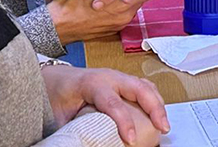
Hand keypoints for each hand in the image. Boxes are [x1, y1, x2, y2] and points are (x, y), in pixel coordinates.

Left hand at [42, 64, 167, 145]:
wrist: (54, 79)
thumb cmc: (57, 96)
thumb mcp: (60, 116)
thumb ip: (73, 130)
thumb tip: (81, 144)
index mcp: (93, 84)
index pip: (113, 103)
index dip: (124, 122)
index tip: (131, 139)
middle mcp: (110, 77)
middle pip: (140, 88)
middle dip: (155, 108)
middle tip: (162, 128)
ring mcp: (120, 77)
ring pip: (147, 86)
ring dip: (159, 104)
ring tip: (164, 124)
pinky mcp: (125, 81)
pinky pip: (145, 87)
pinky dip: (155, 99)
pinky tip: (158, 114)